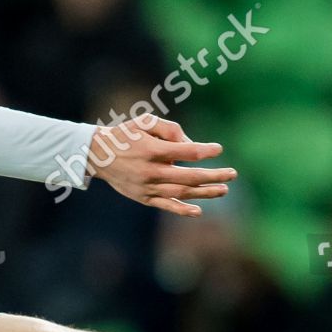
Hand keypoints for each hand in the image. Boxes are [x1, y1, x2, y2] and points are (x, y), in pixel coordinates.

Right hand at [88, 114, 234, 216]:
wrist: (98, 155)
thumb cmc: (126, 135)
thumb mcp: (145, 121)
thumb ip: (170, 128)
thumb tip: (189, 144)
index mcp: (152, 150)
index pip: (187, 152)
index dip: (205, 151)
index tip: (218, 149)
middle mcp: (151, 171)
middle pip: (189, 176)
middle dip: (214, 176)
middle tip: (232, 174)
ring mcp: (147, 187)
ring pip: (181, 192)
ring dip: (205, 192)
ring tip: (224, 189)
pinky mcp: (143, 197)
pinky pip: (166, 205)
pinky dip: (182, 210)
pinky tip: (198, 210)